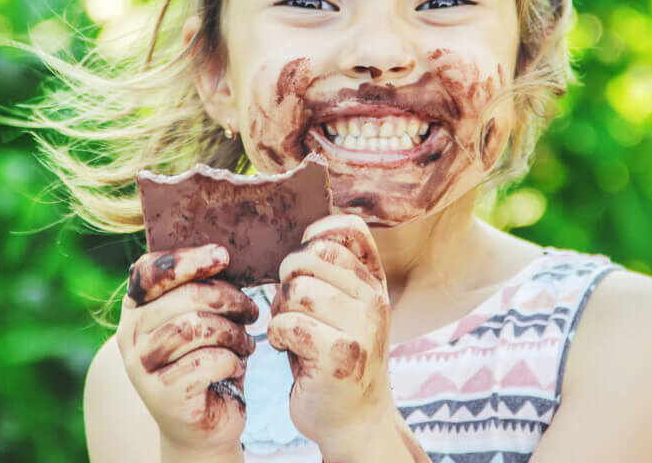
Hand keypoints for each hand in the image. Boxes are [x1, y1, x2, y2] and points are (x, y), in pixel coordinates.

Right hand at [117, 244, 257, 459]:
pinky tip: (235, 366)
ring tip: (245, 341)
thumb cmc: (207, 359)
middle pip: (183, 297)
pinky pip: (205, 362)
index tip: (223, 256)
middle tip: (250, 310)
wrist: (204, 423)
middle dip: (227, 299)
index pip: (149, 270)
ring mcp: (141, 367)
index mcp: (136, 307)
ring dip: (232, 332)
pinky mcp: (162, 395)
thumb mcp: (202, 317)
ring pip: (195, 328)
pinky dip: (230, 361)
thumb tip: (224, 253)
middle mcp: (129, 334)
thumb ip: (202, 288)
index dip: (187, 259)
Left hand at [266, 214, 399, 453]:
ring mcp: (362, 328)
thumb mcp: (345, 309)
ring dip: (280, 310)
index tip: (303, 262)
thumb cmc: (335, 357)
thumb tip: (301, 235)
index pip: (349, 230)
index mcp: (374, 283)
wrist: (355, 422)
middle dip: (287, 277)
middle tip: (290, 306)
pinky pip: (290, 323)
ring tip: (290, 330)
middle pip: (312, 255)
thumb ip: (332, 273)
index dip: (315, 234)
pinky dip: (277, 335)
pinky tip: (287, 348)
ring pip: (297, 289)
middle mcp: (374, 300)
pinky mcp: (340, 355)